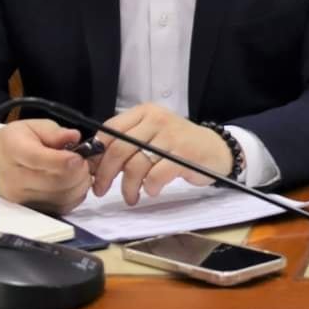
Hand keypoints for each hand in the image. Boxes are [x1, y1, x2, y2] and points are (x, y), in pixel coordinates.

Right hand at [0, 119, 91, 214]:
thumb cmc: (16, 141)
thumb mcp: (33, 126)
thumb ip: (55, 132)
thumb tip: (74, 137)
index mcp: (14, 151)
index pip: (41, 160)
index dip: (67, 160)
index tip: (80, 156)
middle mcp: (14, 179)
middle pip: (56, 182)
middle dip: (79, 172)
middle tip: (84, 162)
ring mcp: (21, 198)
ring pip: (62, 197)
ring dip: (79, 184)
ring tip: (79, 171)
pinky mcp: (30, 208)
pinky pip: (61, 207)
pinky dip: (74, 196)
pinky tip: (73, 183)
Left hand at [92, 103, 232, 205]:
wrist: (216, 150)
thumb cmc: (178, 146)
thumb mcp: (152, 135)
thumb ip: (127, 143)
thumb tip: (96, 162)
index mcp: (145, 112)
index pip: (110, 129)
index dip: (97, 153)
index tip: (92, 171)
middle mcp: (157, 120)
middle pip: (119, 149)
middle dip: (105, 174)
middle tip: (101, 189)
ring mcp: (171, 137)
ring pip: (135, 165)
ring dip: (128, 187)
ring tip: (131, 196)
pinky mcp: (183, 155)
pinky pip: (155, 176)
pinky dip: (150, 188)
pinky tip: (153, 190)